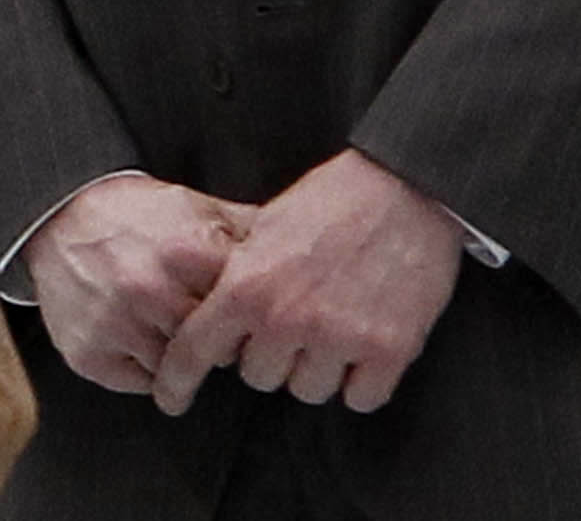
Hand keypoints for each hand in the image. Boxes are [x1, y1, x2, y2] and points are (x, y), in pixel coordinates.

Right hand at [25, 172, 254, 394]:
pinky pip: (139, 384)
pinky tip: (145, 342)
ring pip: (177, 368)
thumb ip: (243, 228)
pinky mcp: (89, 355)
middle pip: (212, 343)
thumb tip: (291, 244)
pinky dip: (148, 370)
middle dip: (217, 338)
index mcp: (187, 251)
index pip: (242, 304)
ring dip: (182, 357)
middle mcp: (151, 291)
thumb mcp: (195, 207)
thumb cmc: (135, 216)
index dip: (247, 308)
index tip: (246, 308)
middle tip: (210, 324)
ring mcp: (117, 326)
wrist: (63, 218)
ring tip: (172, 329)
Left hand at [149, 149, 461, 418]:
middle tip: (300, 317)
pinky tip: (368, 343)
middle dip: (274, 353)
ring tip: (339, 322)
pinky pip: (360, 399)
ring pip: (308, 390)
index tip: (171, 398)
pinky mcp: (388, 351)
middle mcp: (288, 319)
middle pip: (259, 377)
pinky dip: (364, 379)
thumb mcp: (268, 224)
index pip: (194, 351)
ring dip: (320, 366)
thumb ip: (236, 272)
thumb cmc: (337, 198)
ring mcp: (339, 338)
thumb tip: (203, 302)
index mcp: (249, 285)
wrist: (409, 183)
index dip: (176, 380)